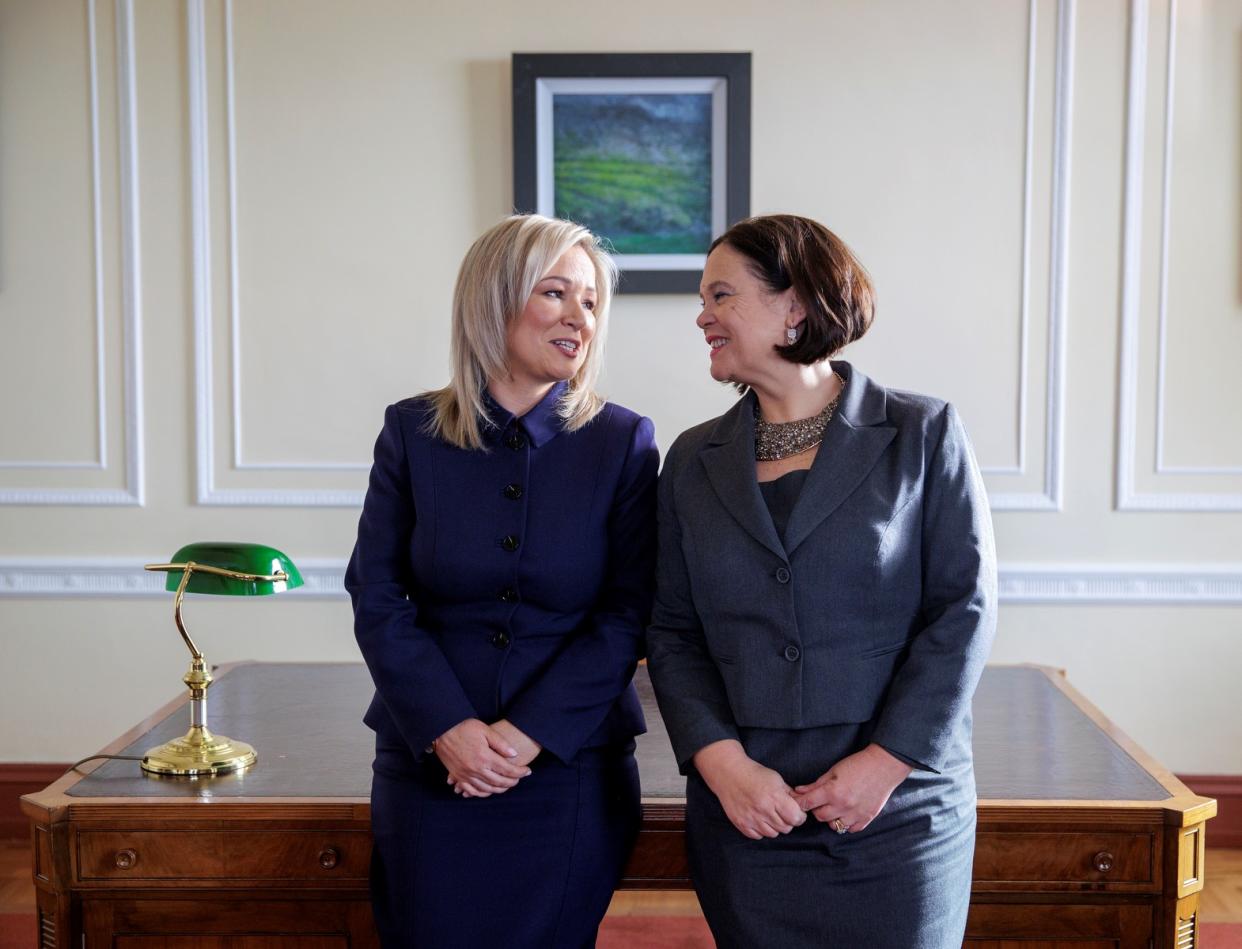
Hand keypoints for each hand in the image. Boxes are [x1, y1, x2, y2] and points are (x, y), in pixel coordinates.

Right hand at [433, 719, 530, 797]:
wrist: (441, 730)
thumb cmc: (463, 727)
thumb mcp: (485, 730)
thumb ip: (500, 743)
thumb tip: (514, 754)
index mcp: (484, 757)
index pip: (507, 769)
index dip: (520, 772)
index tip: (527, 771)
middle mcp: (476, 769)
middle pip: (499, 782)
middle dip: (512, 782)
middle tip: (519, 779)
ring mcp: (466, 775)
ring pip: (487, 789)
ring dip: (499, 789)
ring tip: (507, 785)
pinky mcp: (458, 776)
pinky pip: (471, 791)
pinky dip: (482, 793)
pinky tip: (488, 791)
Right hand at [692, 739, 805, 839]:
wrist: (728, 773)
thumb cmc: (754, 773)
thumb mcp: (776, 779)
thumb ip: (790, 794)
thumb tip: (803, 805)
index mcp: (774, 797)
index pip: (796, 818)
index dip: (799, 816)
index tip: (796, 811)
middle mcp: (763, 810)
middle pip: (786, 828)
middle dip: (787, 821)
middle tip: (781, 811)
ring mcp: (751, 818)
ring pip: (773, 834)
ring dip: (774, 826)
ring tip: (769, 814)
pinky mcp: (741, 824)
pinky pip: (758, 836)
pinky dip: (761, 830)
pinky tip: (758, 818)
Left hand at [791, 743, 912, 832]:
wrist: (884, 766)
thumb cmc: (857, 765)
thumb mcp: (833, 771)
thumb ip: (815, 784)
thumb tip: (798, 791)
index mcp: (832, 792)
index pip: (808, 803)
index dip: (800, 802)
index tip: (798, 801)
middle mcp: (843, 806)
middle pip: (819, 816)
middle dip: (816, 809)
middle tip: (820, 800)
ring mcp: (856, 814)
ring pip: (834, 826)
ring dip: (831, 817)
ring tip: (835, 806)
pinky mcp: (866, 819)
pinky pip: (850, 829)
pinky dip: (846, 823)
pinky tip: (847, 812)